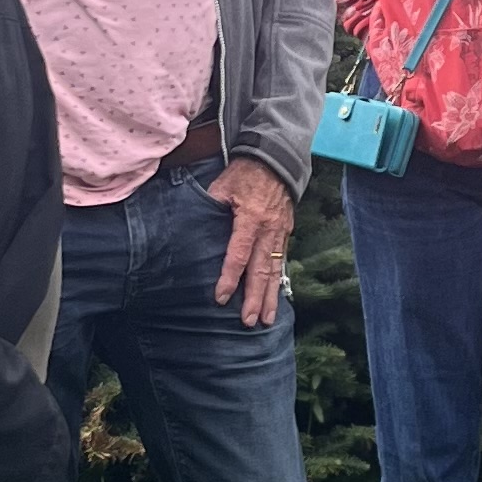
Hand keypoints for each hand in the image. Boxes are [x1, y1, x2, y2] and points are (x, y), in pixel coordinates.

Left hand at [208, 158, 294, 324]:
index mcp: (250, 219)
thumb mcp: (223, 185)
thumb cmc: (245, 172)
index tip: (222, 297)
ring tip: (267, 320)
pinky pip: (282, 262)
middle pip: (260, 269)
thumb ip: (212, 207)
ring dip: (270, 297)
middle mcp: (268, 230)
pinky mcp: (286, 233)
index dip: (230, 277)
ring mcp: (280, 233)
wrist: (276, 160)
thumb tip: (196, 226)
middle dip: (255, 298)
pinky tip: (276, 299)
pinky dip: (279, 282)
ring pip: (275, 270)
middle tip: (249, 321)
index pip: (238, 254)